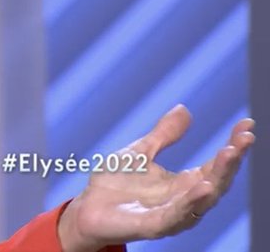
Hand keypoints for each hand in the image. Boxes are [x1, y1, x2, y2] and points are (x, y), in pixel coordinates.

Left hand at [57, 105, 253, 251]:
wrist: (87, 208)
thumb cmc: (115, 183)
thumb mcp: (140, 152)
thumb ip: (163, 135)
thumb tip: (185, 109)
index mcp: (185, 183)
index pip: (216, 164)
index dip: (233, 145)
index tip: (247, 124)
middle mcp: (185, 201)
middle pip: (217, 181)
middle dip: (231, 160)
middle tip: (244, 138)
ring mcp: (172, 215)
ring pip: (203, 200)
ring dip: (218, 178)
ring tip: (230, 155)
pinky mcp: (153, 226)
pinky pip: (176, 215)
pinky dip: (191, 201)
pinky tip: (203, 185)